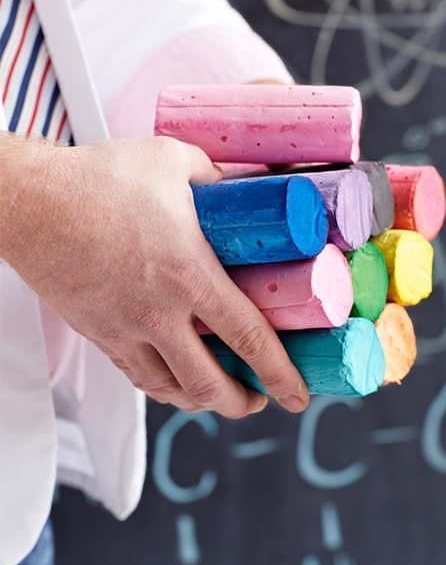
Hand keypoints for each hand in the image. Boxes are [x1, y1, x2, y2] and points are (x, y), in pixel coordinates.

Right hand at [0, 136, 308, 417]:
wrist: (30, 202)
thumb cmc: (97, 180)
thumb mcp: (174, 162)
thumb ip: (217, 180)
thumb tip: (243, 191)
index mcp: (187, 272)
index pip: (248, 337)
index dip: (280, 372)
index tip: (296, 393)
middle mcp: (158, 311)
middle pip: (210, 384)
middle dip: (244, 403)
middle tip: (262, 398)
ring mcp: (125, 329)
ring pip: (171, 390)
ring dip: (204, 401)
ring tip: (222, 394)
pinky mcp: (99, 334)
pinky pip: (137, 377)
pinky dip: (165, 388)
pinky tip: (176, 381)